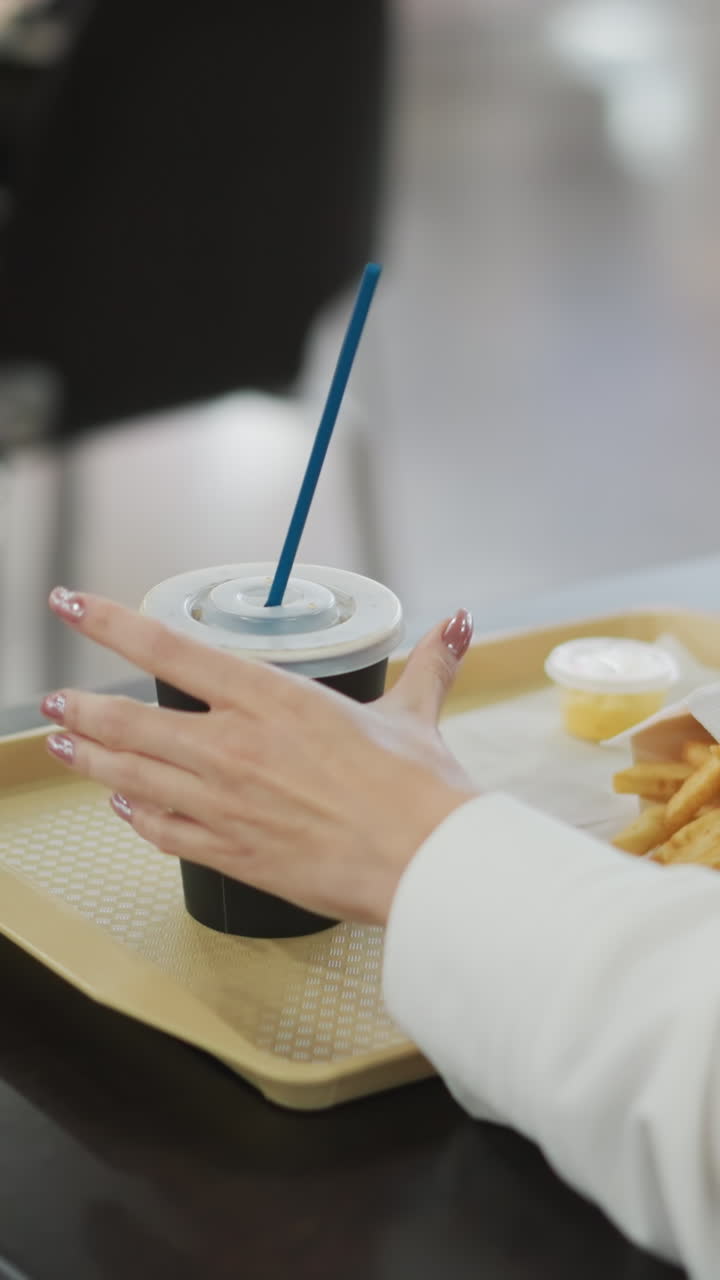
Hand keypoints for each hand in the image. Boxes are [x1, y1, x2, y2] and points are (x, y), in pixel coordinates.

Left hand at [42, 588, 475, 924]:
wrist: (424, 863)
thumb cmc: (418, 790)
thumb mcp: (415, 714)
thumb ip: (427, 664)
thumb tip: (455, 625)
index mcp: (272, 699)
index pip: (169, 648)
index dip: (110, 623)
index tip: (73, 607)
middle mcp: (234, 748)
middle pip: (130, 720)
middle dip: (81, 708)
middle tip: (54, 700)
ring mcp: (225, 804)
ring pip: (132, 775)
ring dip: (89, 757)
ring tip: (59, 745)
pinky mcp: (231, 853)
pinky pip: (162, 831)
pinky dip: (134, 814)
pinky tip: (121, 804)